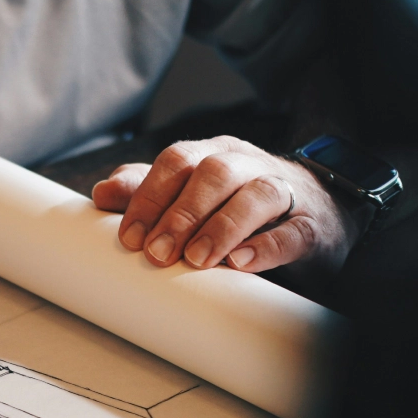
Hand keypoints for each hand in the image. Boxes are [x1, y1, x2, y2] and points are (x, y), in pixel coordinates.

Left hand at [91, 136, 363, 275]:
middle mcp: (247, 164)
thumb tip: (101, 193)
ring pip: (256, 194)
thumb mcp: (191, 193)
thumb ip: (148, 190)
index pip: (177, 161)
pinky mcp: (310, 225)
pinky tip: (241, 263)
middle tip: (157, 253)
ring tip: (196, 260)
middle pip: (213, 173)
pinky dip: (266, 246)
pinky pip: (292, 231)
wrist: (317, 212)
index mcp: (213, 154)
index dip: (149, 196)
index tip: (129, 238)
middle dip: (180, 214)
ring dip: (221, 227)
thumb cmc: (238, 203)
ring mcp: (284, 191)